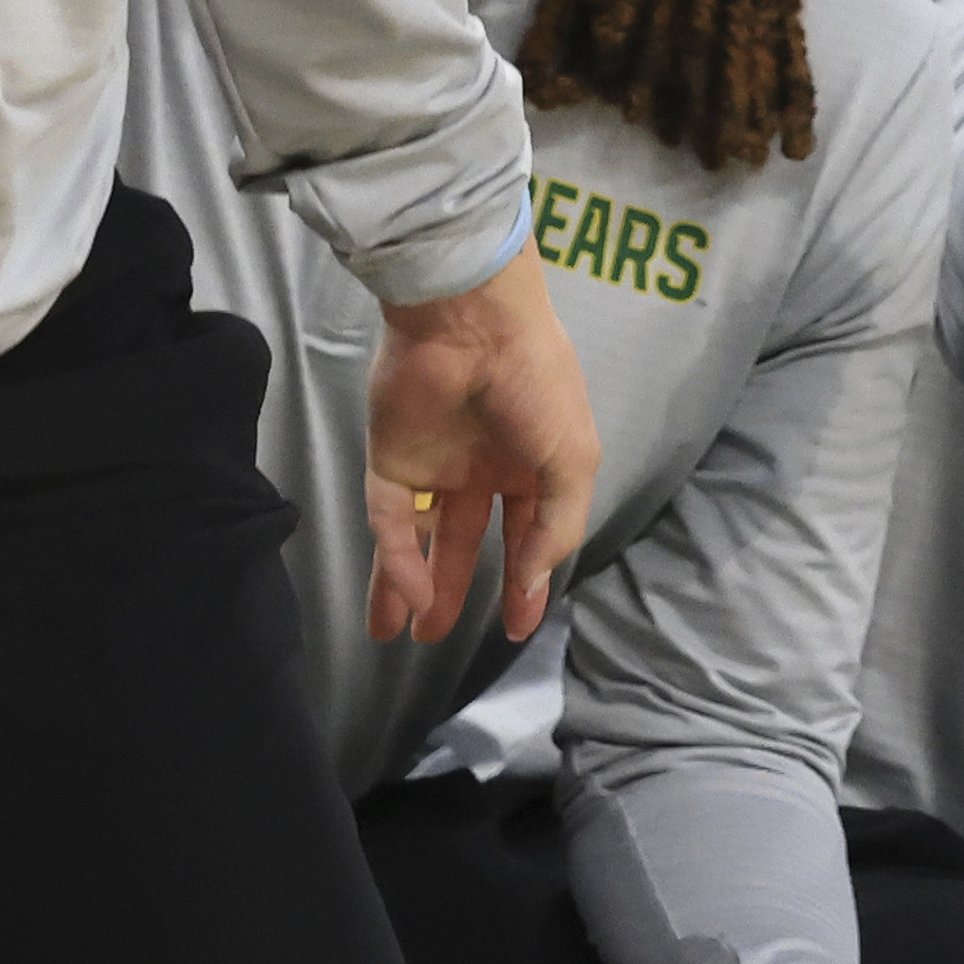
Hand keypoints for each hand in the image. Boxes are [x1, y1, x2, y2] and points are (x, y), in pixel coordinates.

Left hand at [365, 248, 597, 648]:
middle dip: (453, 590)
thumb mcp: (572, 461)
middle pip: (463, 541)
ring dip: (410, 586)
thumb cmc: (536, 384)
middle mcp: (479, 467)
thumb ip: (556, 528)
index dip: (525, 582)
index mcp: (529, 464)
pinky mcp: (390, 458)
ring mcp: (432, 464)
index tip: (519, 628)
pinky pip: (392, 519)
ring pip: (418, 538)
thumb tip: (534, 583)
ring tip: (403, 635)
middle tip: (437, 640)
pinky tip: (409, 596)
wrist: (473, 322)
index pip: (525, 534)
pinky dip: (400, 560)